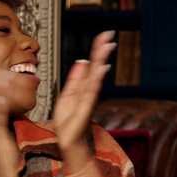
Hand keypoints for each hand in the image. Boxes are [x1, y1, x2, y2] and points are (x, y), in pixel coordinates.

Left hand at [53, 31, 114, 171]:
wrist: (68, 141)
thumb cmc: (68, 121)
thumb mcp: (67, 95)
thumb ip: (75, 79)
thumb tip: (82, 61)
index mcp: (83, 87)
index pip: (91, 65)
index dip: (96, 50)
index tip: (104, 36)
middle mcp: (88, 91)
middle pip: (96, 67)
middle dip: (101, 51)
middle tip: (109, 35)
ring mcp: (88, 99)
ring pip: (96, 76)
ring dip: (101, 61)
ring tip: (107, 46)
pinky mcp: (85, 108)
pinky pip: (91, 92)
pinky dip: (96, 80)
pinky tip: (101, 69)